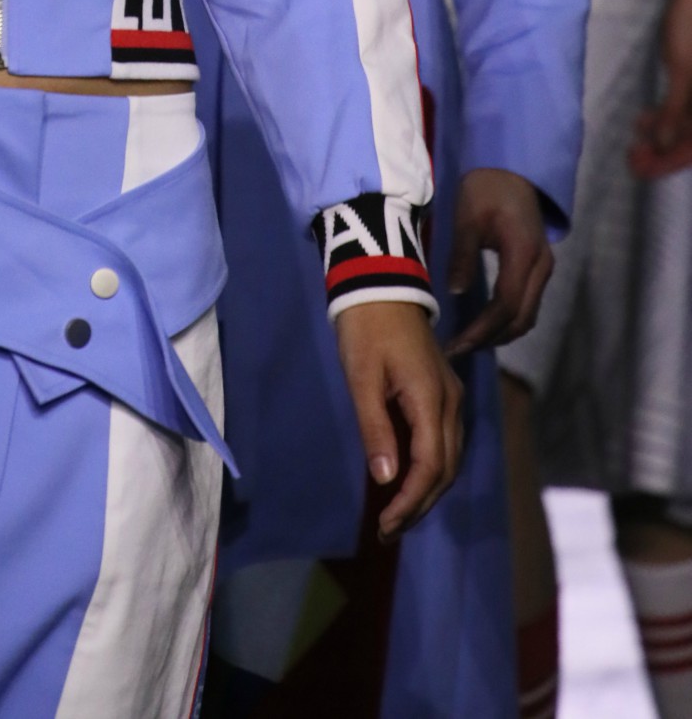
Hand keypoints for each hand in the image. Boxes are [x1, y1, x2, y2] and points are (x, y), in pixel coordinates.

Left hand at [334, 300, 462, 541]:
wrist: (380, 283)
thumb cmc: (365, 328)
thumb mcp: (362, 378)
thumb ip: (375, 428)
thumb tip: (386, 479)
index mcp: (431, 399)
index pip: (430, 466)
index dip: (410, 501)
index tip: (385, 525)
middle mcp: (450, 402)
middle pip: (445, 468)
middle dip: (420, 503)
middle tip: (388, 530)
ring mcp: (450, 396)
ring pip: (449, 456)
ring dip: (427, 489)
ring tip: (398, 514)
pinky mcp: (443, 391)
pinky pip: (445, 440)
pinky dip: (431, 467)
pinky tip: (409, 479)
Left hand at [445, 168, 552, 354]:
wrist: (511, 168)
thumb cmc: (486, 188)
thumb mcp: (467, 217)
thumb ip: (462, 255)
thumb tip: (453, 293)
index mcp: (524, 253)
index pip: (506, 305)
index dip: (482, 330)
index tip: (457, 344)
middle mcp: (541, 267)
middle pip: (521, 318)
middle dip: (490, 338)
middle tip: (458, 349)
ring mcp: (543, 269)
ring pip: (527, 315)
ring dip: (500, 333)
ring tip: (467, 342)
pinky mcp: (538, 268)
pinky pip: (526, 304)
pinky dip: (507, 320)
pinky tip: (483, 324)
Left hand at [630, 0, 691, 179]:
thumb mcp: (682, 71)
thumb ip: (674, 111)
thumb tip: (662, 146)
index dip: (669, 163)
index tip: (639, 169)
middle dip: (664, 152)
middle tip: (631, 157)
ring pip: (691, 126)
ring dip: (664, 135)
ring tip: (635, 138)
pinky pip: (689, 108)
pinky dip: (669, 116)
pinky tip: (645, 119)